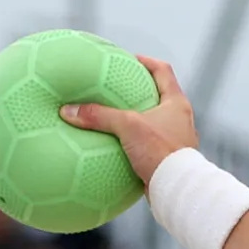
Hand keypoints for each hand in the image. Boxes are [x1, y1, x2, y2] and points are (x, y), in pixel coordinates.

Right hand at [63, 55, 198, 184]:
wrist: (177, 189)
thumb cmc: (160, 152)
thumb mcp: (128, 127)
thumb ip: (99, 116)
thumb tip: (68, 111)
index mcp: (177, 103)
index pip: (162, 71)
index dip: (145, 61)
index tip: (128, 59)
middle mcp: (180, 119)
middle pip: (158, 96)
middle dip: (138, 91)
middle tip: (116, 89)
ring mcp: (175, 140)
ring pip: (153, 122)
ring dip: (134, 120)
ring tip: (113, 118)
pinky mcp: (167, 160)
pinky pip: (147, 146)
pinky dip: (132, 144)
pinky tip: (114, 148)